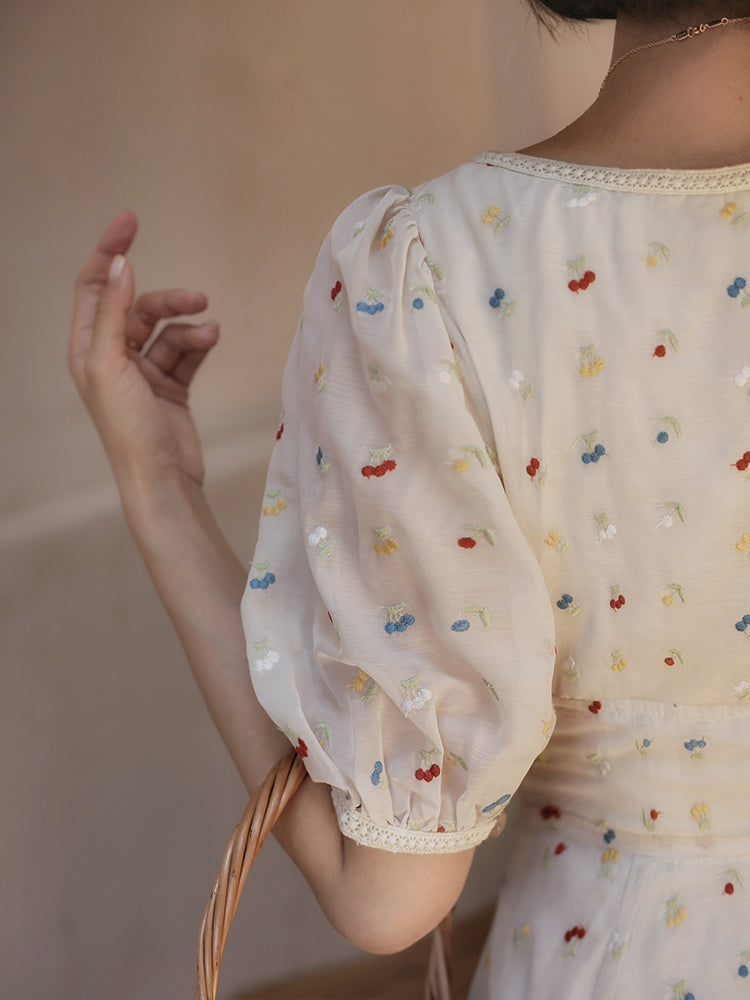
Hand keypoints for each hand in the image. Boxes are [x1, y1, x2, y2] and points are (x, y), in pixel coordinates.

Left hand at [69, 210, 219, 488]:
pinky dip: (199, 344)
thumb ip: (114, 311)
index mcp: (87, 348)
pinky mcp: (171, 386)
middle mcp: (111, 356)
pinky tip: (212, 341)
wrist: (162, 478)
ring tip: (211, 332)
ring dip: (190, 326)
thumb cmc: (128, 428)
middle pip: (139, 306)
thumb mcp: (112, 364)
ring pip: (168, 329)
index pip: (93, 286)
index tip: (131, 220)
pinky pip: (186, 352)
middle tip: (198, 298)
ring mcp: (143, 372)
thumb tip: (120, 263)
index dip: (109, 251)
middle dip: (168, 300)